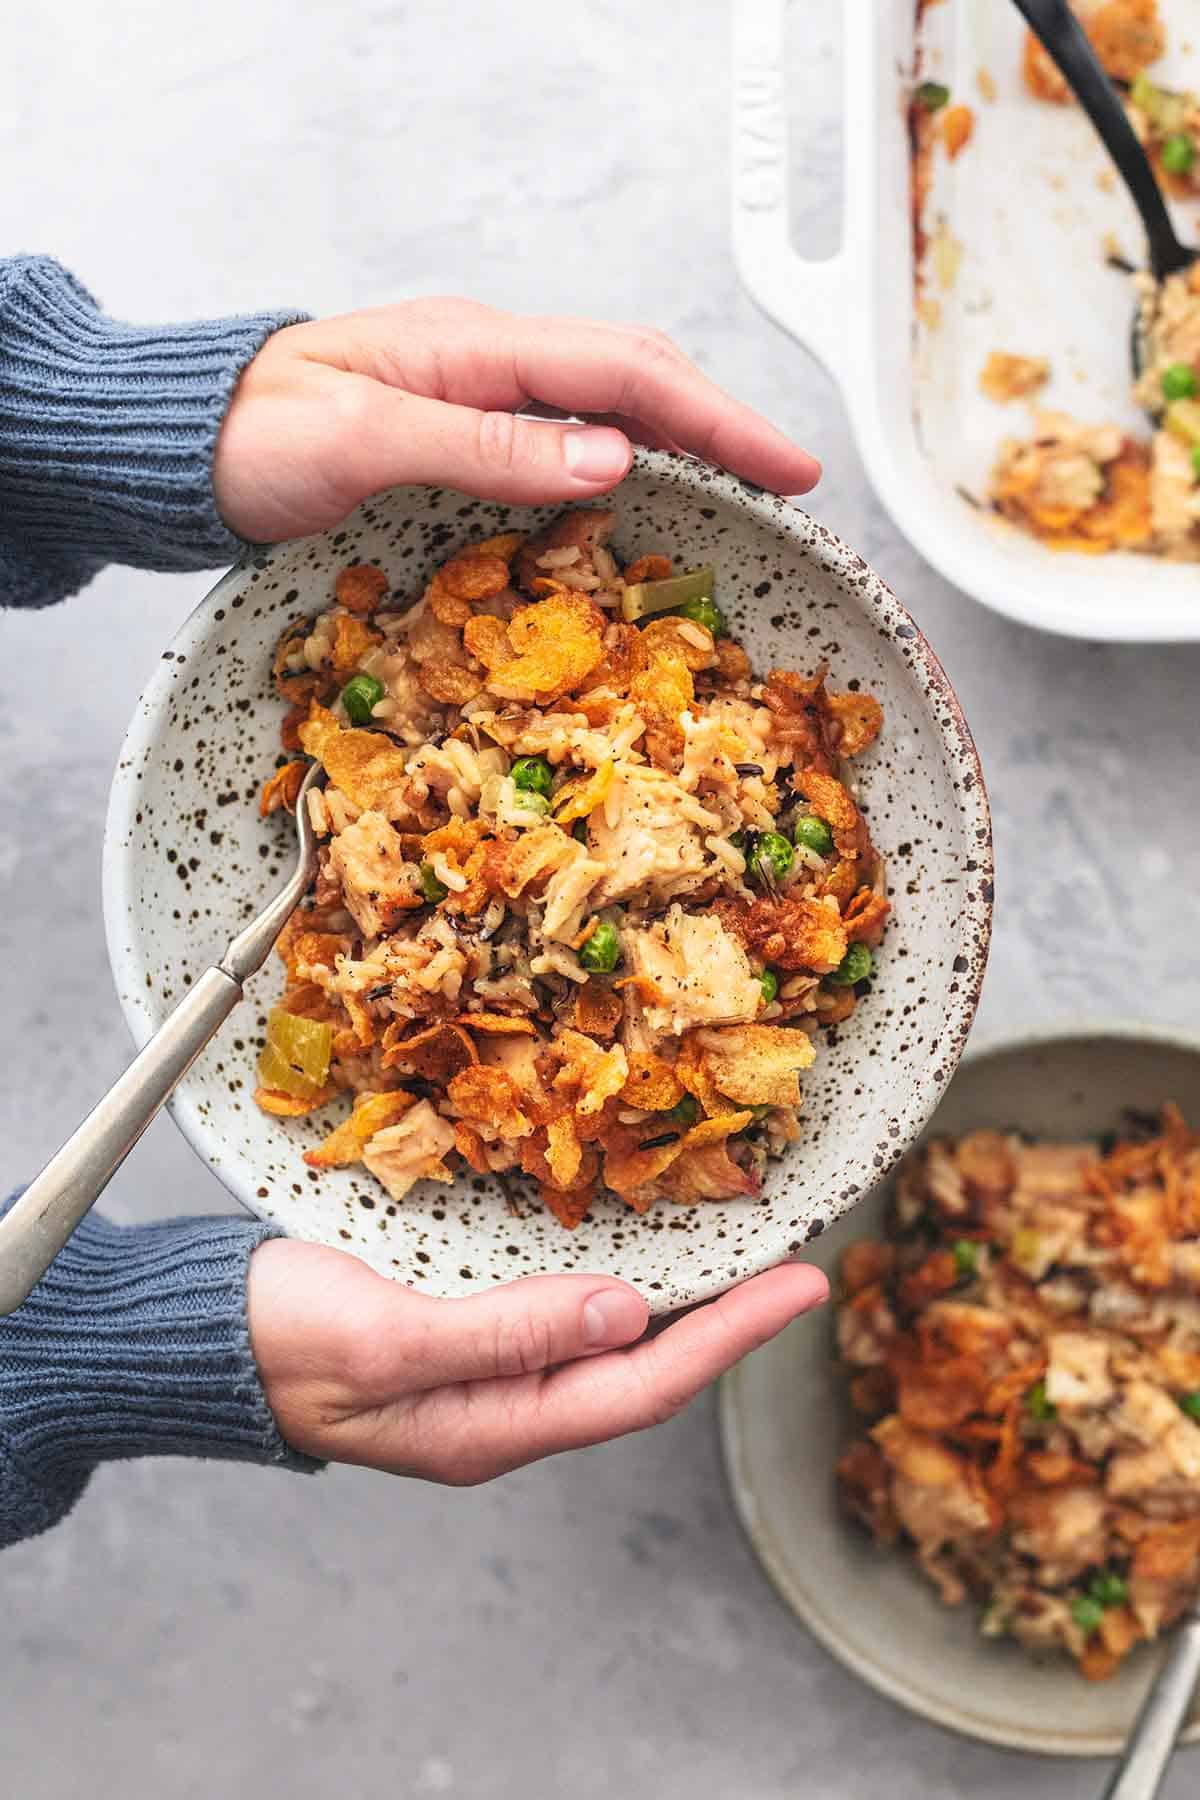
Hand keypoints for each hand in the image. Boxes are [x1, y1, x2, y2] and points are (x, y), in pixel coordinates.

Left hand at [213, 297, 819, 542]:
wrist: (183, 443)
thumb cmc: (254, 438)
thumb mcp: (364, 442)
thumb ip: (487, 445)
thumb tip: (615, 456)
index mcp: (475, 348)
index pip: (626, 374)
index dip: (719, 420)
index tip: (789, 468)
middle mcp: (486, 360)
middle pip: (634, 376)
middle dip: (722, 424)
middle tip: (792, 483)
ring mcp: (473, 392)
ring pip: (606, 403)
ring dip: (683, 439)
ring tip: (745, 487)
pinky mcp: (457, 428)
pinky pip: (564, 435)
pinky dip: (624, 459)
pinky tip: (645, 492)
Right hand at [247, 1240, 827, 1484]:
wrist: (201, 1337)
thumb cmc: (279, 1341)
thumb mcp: (386, 1338)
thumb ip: (504, 1332)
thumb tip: (626, 1311)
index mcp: (494, 1422)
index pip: (642, 1385)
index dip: (730, 1338)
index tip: (801, 1288)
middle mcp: (504, 1404)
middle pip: (641, 1369)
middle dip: (727, 1322)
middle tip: (798, 1267)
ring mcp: (484, 1372)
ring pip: (608, 1342)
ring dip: (682, 1304)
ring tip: (742, 1256)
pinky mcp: (463, 1332)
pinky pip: (564, 1315)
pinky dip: (616, 1282)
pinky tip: (636, 1251)